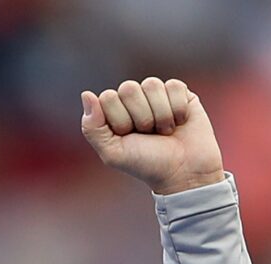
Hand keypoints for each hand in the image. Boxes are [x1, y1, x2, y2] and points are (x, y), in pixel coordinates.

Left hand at [81, 78, 223, 193]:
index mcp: (112, 111)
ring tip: (164, 131)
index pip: (108, 97)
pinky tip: (179, 122)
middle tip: (148, 134)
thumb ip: (92, 127)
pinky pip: (174, 86)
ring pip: (151, 85)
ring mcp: (155, 94)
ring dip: (160, 114)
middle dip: (140, 117)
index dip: (120, 119)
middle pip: (128, 88)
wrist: (184, 171)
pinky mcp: (179, 92)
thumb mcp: (112, 153)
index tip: (129, 136)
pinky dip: (178, 109)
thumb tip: (86, 94)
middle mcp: (132, 99)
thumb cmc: (146, 163)